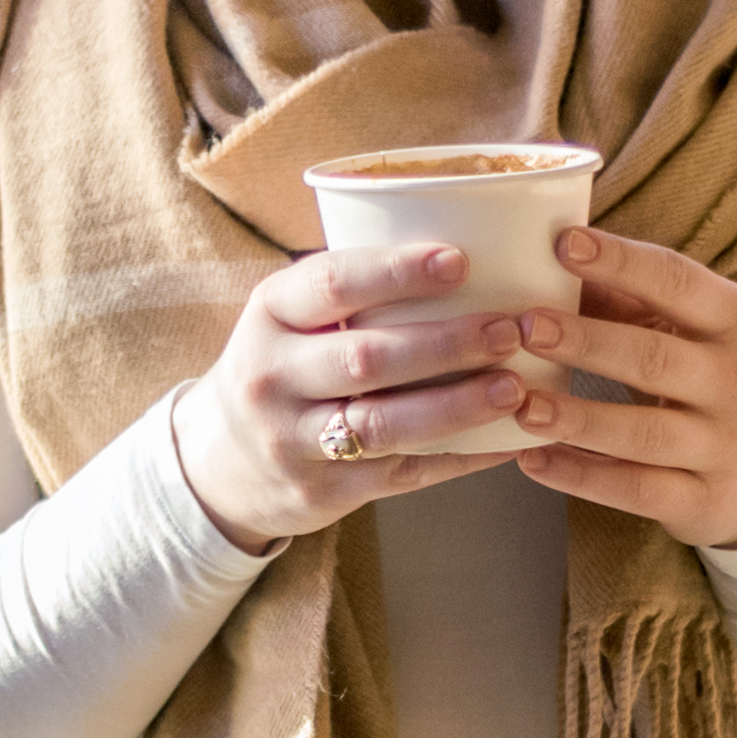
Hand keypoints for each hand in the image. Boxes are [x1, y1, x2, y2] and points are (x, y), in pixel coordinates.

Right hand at [172, 237, 562, 549]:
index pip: (333, 283)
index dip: (397, 272)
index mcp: (269, 313)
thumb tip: (472, 246)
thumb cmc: (285, 365)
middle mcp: (272, 376)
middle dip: (446, 344)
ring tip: (514, 388)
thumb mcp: (290, 317)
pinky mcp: (320, 491)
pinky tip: (505, 443)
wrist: (222, 461)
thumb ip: (353, 289)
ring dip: (458, 406)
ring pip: (386, 424)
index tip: (460, 261)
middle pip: (367, 358)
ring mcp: (293, 440)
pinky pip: (401, 474)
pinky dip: (458, 458)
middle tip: (508, 330)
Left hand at [504, 225, 736, 550]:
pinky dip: (579, 476)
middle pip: (654, 358)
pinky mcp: (702, 501)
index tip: (563, 242)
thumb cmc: (712, 377)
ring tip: (520, 404)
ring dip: (577, 418)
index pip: (677, 281)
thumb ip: (627, 302)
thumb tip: (547, 264)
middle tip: (525, 326)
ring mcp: (723, 447)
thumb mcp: (693, 332)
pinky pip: (634, 489)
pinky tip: (531, 460)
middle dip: (587, 342)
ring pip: (642, 432)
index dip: (621, 261)